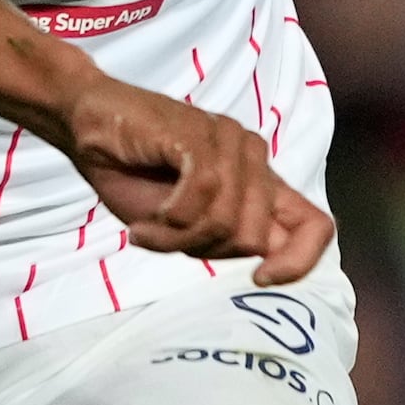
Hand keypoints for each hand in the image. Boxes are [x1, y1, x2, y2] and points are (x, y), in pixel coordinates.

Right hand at [63, 76, 335, 280]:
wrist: (89, 126)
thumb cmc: (134, 174)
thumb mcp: (184, 223)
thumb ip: (225, 236)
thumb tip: (262, 267)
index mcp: (259, 184)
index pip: (315, 226)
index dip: (300, 262)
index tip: (260, 279)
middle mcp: (255, 159)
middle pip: (255, 238)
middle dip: (204, 252)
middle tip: (164, 240)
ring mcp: (230, 142)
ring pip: (226, 222)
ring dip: (176, 239)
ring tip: (146, 230)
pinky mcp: (201, 134)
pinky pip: (203, 194)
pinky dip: (168, 220)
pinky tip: (144, 222)